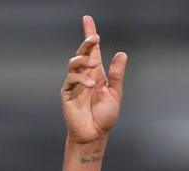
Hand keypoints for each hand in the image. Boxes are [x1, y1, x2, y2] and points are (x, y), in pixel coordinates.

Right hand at [61, 15, 127, 143]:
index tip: (87, 19)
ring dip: (84, 61)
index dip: (89, 35)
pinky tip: (90, 84)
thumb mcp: (115, 93)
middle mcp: (84, 76)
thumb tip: (121, 53)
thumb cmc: (104, 116)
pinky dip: (80, 79)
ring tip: (94, 64)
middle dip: (87, 44)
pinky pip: (71, 80)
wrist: (94, 134)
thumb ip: (116, 74)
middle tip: (95, 38)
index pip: (93, 51)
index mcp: (96, 74)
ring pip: (74, 63)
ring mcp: (74, 84)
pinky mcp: (67, 93)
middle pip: (82, 53)